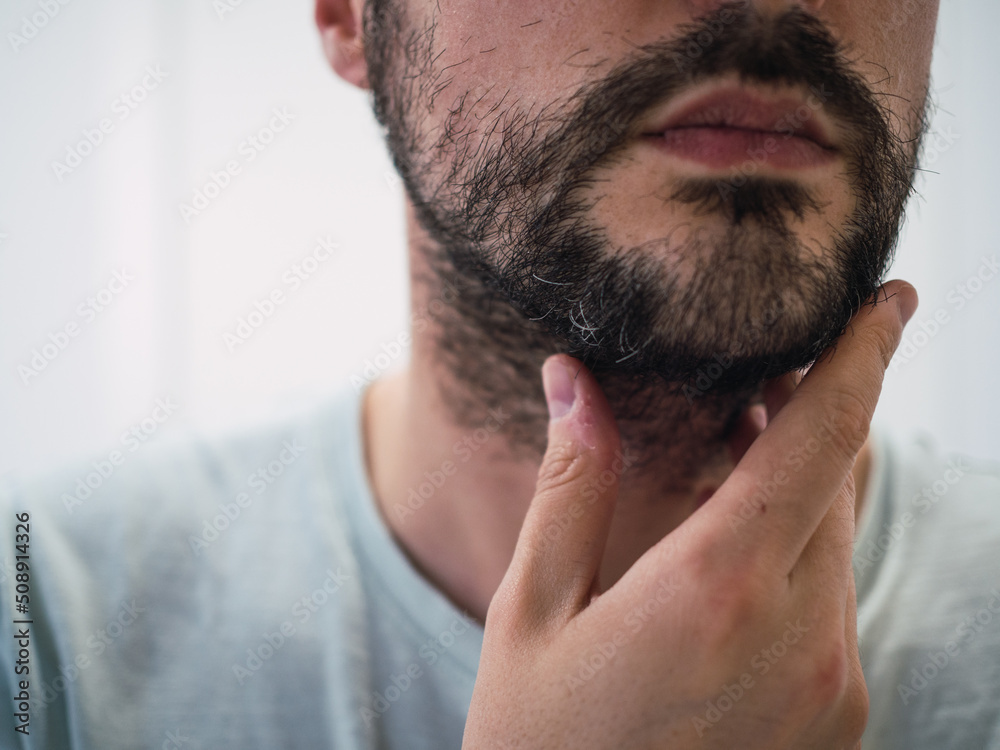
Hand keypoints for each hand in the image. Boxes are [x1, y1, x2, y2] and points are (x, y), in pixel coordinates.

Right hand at [462, 281, 916, 748]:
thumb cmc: (538, 746)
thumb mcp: (533, 611)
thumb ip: (571, 487)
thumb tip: (570, 381)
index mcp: (717, 590)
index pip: (820, 439)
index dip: (862, 356)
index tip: (890, 300)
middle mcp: (801, 636)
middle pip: (841, 480)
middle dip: (818, 411)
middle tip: (771, 369)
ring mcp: (832, 686)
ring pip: (842, 539)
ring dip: (806, 483)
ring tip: (744, 447)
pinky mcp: (839, 720)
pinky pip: (837, 600)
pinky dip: (806, 549)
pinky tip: (748, 545)